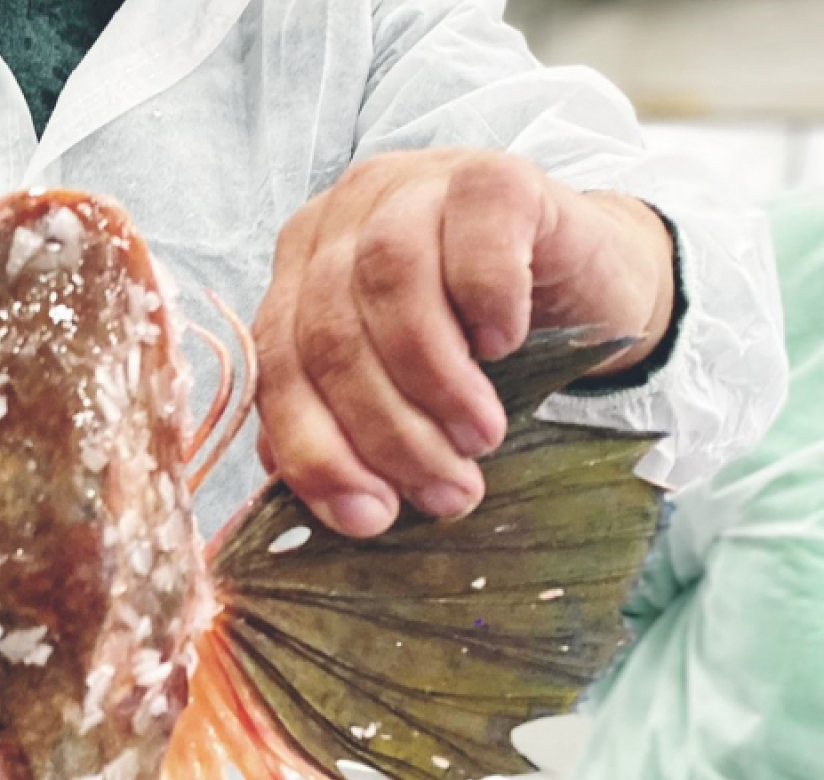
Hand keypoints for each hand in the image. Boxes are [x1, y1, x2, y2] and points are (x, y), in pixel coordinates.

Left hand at [254, 149, 674, 537]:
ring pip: (387, 282)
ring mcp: (414, 185)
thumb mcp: (401, 389)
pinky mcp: (494, 176)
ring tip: (479, 438)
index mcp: (301, 267)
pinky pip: (475, 243)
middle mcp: (343, 215)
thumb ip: (346, 424)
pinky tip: (505, 347)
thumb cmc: (481, 343)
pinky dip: (486, 306)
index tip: (368, 517)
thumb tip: (333, 497)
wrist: (589, 282)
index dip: (314, 449)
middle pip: (328, 330)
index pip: (276, 362)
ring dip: (433, 381)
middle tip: (445, 491)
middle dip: (384, 430)